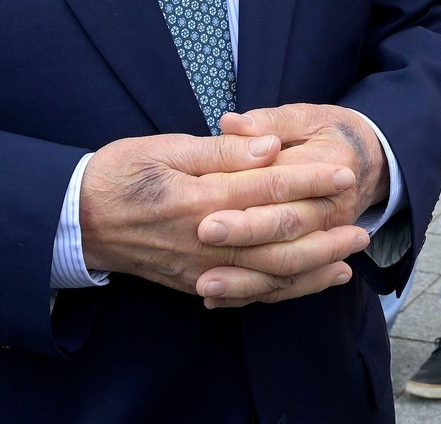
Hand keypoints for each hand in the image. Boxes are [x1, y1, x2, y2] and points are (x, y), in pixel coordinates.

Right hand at [78, 131, 368, 307]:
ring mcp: (201, 269)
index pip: (267, 189)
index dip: (309, 180)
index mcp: (198, 200)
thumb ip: (221, 152)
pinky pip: (249, 294)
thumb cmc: (121, 174)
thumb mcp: (165, 147)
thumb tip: (270, 146)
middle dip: (325, 234)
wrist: (78, 221)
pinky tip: (313, 280)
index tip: (344, 172)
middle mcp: (204, 241)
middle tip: (363, 225)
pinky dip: (286, 290)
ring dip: (315, 267)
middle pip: (278, 242)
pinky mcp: (197, 284)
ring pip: (269, 275)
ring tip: (350, 256)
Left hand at [201, 104, 391, 304]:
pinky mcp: (317, 256)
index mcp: (331, 164)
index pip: (282, 184)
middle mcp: (333, 206)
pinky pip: (288, 284)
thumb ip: (268, 121)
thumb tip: (231, 123)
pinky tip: (217, 299)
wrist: (371, 162)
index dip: (246, 197)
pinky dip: (253, 293)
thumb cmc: (331, 132)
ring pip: (287, 266)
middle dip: (245, 236)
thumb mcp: (306, 116)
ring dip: (245, 280)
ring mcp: (328, 237)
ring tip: (205, 286)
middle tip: (204, 239)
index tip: (208, 211)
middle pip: (286, 227)